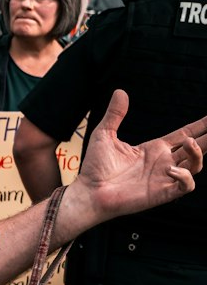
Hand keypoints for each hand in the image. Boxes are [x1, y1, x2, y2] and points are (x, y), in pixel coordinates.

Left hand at [66, 91, 204, 231]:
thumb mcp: (105, 134)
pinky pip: (185, 186)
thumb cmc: (96, 167)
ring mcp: (164, 179)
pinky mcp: (161, 193)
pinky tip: (172, 169)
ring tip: (190, 142)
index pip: (184, 134)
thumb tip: (120, 91)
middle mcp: (163, 162)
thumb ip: (115, 114)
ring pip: (195, 166)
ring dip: (197, 154)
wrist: (89, 192)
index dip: (200, 126)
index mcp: (154, 148)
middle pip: (196, 148)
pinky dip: (185, 177)